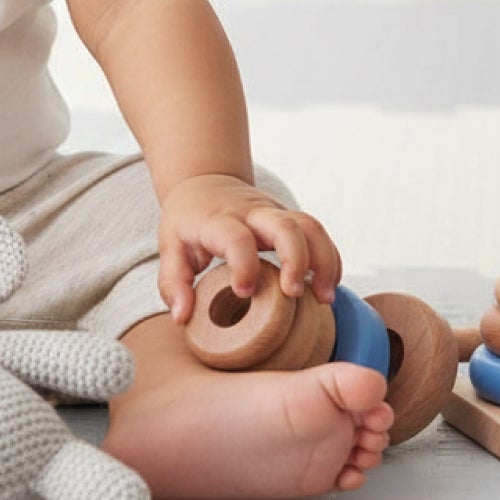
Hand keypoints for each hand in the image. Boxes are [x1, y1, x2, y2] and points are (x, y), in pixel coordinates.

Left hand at [157, 173, 341, 325]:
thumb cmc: (188, 221)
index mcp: (218, 221)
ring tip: (323, 298)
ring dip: (324, 261)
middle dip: (297, 260)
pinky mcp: (290, 218)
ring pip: (310, 226)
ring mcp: (274, 213)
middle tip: (295, 295)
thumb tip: (183, 317)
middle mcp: (250, 213)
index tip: (244, 292)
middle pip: (285, 225)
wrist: (204, 183)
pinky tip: (326, 287)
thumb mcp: (170, 247)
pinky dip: (329, 260)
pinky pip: (319, 234)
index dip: (244, 264)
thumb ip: (173, 283)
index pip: (236, 237)